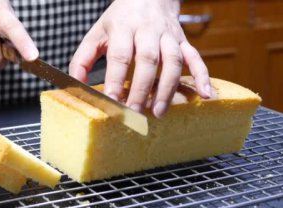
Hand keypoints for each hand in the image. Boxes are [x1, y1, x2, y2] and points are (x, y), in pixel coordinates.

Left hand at [69, 0, 210, 117]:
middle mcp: (147, 30)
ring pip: (172, 61)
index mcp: (123, 27)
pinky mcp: (183, 41)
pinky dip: (202, 76)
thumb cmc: (119, 19)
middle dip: (141, 88)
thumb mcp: (96, 33)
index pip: (119, 55)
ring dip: (167, 87)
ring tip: (158, 112)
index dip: (115, 78)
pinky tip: (206, 96)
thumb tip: (75, 83)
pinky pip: (196, 57)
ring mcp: (168, 35)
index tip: (111, 100)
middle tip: (134, 112)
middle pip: (147, 59)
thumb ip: (83, 58)